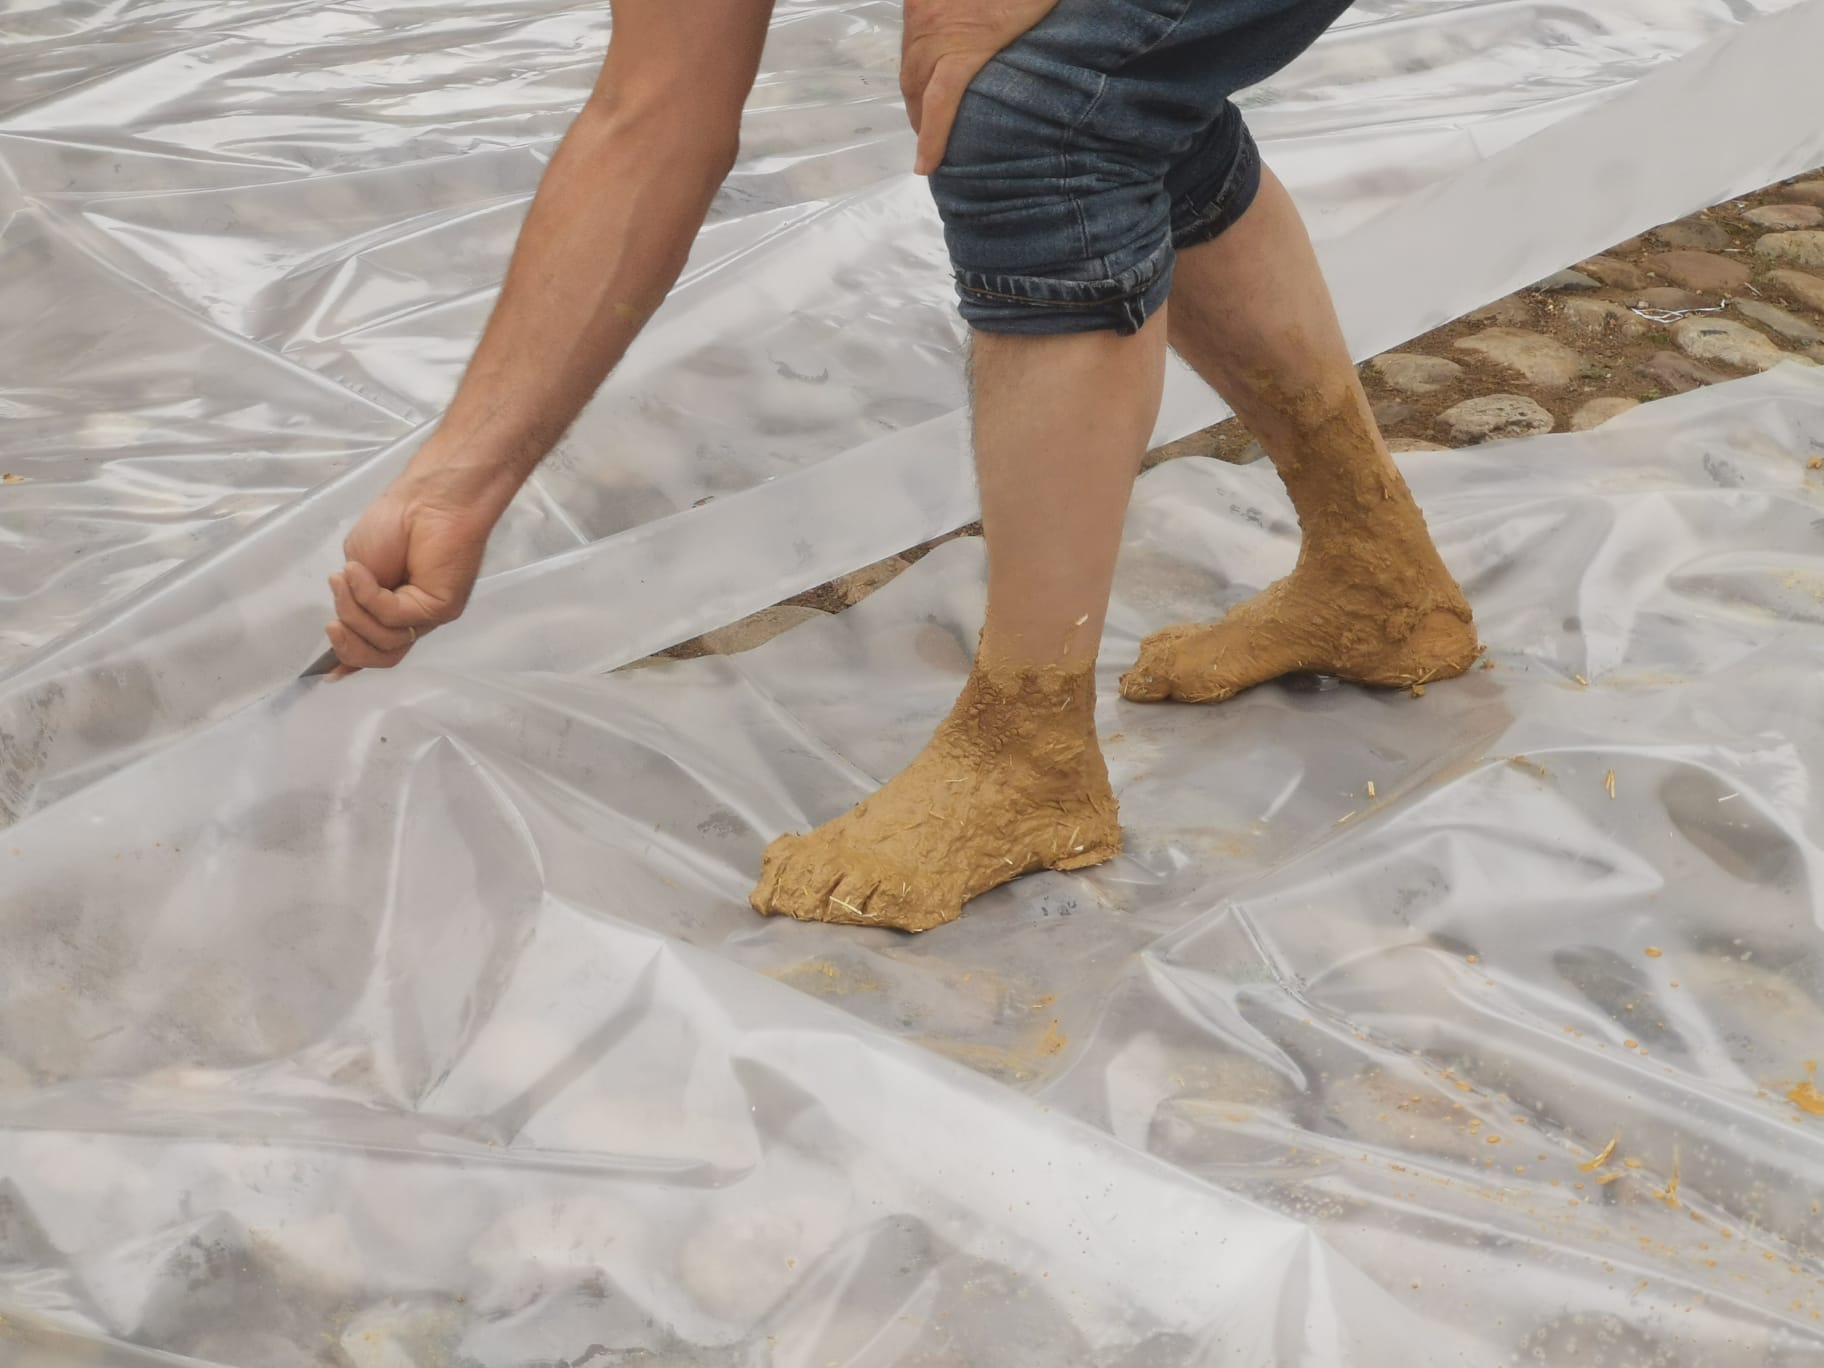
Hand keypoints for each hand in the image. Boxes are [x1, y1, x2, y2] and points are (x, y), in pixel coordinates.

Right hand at [324, 467, 498, 675]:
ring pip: (385, 641)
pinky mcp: (440, 607)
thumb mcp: (358, 565)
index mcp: (393, 607)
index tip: (326, 675)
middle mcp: (413, 617)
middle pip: (381, 655)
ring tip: (346, 577)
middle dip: (348, 646)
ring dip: (354, 611)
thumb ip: (353, 597)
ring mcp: (428, 615)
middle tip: (332, 624)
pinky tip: (359, 572)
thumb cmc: (395, 521)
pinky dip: (369, 596)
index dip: (351, 660)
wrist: (427, 497)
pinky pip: (393, 616)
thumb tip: (343, 623)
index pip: (375, 646)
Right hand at [901, 0, 1060, 174]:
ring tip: (924, 115)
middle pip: (916, 88)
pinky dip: (914, 63)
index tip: (924, 167)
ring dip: (914, 94)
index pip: (939, 103)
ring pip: (908, 65)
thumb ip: (1018, 48)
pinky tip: (926, 70)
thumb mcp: (1032, 18)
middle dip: (920, 120)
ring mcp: (922, 13)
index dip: (932, 138)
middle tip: (930, 145)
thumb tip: (1038, 77)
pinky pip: (909, 40)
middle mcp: (934, 32)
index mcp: (964, 45)